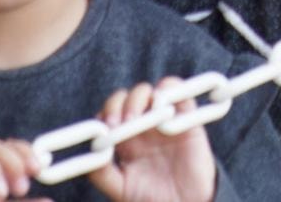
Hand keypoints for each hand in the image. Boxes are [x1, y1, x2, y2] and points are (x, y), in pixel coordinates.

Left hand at [93, 82, 217, 201]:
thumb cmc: (153, 199)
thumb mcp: (120, 190)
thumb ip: (102, 173)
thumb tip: (93, 150)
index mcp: (126, 140)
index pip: (110, 114)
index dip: (105, 114)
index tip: (105, 128)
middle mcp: (144, 126)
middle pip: (127, 97)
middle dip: (119, 104)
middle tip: (119, 123)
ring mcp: (164, 120)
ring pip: (150, 90)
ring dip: (140, 97)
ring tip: (137, 117)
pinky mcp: (187, 117)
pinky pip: (180, 91)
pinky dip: (169, 89)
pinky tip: (161, 107)